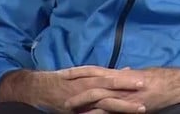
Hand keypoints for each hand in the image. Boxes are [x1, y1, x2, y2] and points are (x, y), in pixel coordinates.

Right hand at [0, 68, 143, 112]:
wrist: (35, 89)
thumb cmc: (60, 80)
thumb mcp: (81, 72)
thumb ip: (103, 73)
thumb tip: (126, 69)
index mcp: (86, 75)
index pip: (109, 75)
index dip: (125, 77)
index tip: (142, 78)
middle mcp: (83, 86)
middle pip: (108, 85)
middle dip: (126, 87)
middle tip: (144, 87)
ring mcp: (79, 100)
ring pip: (103, 101)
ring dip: (121, 104)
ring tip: (139, 108)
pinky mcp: (75, 111)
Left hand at [62, 66, 179, 112]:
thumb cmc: (164, 78)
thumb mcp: (144, 74)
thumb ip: (131, 75)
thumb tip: (124, 71)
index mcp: (122, 74)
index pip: (94, 70)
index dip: (78, 71)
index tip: (63, 73)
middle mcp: (121, 83)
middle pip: (92, 82)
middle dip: (74, 87)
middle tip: (59, 92)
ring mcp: (126, 96)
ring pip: (98, 97)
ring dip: (82, 103)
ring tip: (67, 108)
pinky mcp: (133, 107)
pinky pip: (112, 111)